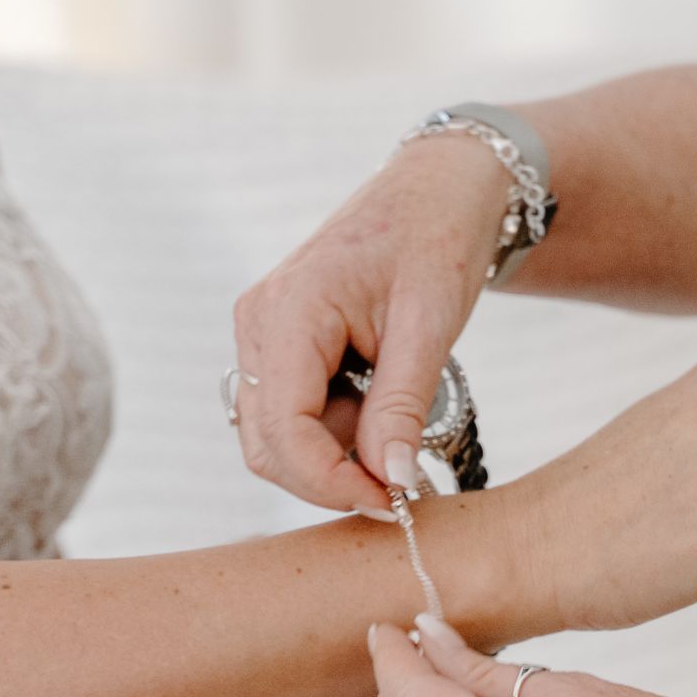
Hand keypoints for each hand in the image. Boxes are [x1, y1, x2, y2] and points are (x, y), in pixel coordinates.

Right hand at [231, 135, 510, 512]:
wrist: (437, 193)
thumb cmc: (437, 241)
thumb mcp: (429, 327)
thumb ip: (402, 407)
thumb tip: (389, 480)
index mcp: (289, 312)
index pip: (285, 428)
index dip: (332, 481)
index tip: (391, 502)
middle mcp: (259, 324)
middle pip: (268, 443)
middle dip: (330, 478)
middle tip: (400, 488)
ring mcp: (262, 335)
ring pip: (275, 436)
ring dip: (334, 456)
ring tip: (397, 434)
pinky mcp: (278, 345)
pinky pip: (291, 414)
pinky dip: (334, 434)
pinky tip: (380, 414)